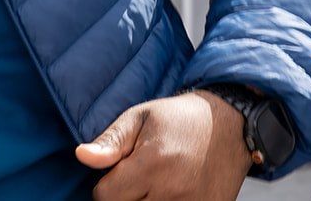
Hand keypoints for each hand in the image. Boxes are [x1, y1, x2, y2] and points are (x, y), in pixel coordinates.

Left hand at [76, 91, 253, 200]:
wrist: (230, 125)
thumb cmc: (178, 119)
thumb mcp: (139, 118)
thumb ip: (110, 141)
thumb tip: (81, 156)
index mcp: (152, 164)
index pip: (106, 196)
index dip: (105, 186)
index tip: (117, 172)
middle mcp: (173, 190)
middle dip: (125, 196)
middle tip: (136, 178)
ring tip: (153, 183)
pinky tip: (170, 191)